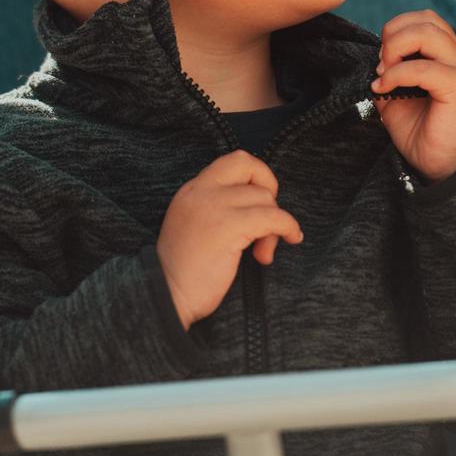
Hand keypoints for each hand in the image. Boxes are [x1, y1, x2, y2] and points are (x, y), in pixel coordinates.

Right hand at [156, 149, 303, 329]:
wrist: (165, 295)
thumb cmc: (183, 271)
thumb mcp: (193, 225)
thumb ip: (217, 207)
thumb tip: (258, 204)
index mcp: (192, 190)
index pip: (234, 161)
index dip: (256, 176)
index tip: (260, 203)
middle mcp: (200, 191)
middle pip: (249, 165)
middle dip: (269, 188)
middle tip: (268, 219)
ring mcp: (213, 207)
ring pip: (264, 197)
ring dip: (275, 224)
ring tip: (263, 251)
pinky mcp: (228, 227)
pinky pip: (273, 217)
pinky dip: (288, 227)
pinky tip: (290, 238)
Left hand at [369, 10, 455, 182]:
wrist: (438, 165)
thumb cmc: (420, 130)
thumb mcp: (396, 93)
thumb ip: (388, 70)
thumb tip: (375, 56)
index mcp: (447, 54)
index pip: (424, 18)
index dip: (396, 30)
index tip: (381, 60)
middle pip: (426, 19)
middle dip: (393, 36)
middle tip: (381, 66)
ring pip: (429, 32)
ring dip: (396, 49)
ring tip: (384, 75)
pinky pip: (425, 67)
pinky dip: (396, 74)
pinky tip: (383, 89)